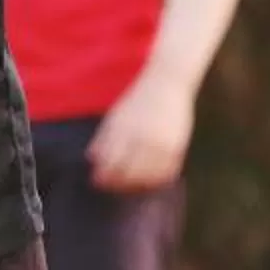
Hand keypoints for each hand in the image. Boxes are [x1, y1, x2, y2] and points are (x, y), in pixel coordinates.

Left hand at [88, 70, 195, 192]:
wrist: (167, 83)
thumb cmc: (138, 99)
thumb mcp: (116, 114)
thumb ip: (104, 137)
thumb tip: (91, 158)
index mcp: (125, 129)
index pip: (111, 162)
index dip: (103, 175)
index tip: (97, 181)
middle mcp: (143, 137)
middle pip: (129, 172)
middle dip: (118, 183)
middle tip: (112, 187)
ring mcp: (162, 142)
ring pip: (148, 176)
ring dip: (137, 185)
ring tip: (129, 186)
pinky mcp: (177, 145)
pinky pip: (167, 171)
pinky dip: (157, 179)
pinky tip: (149, 180)